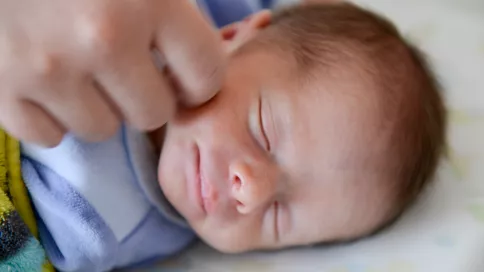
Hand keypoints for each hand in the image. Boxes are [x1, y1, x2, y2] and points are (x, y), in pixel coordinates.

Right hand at [0, 0, 224, 145]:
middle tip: (125, 67)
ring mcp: (48, 67)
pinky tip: (47, 83)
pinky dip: (51, 116)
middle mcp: (103, 39)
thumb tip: (197, 53)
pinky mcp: (2, 88)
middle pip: (153, 113)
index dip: (198, 80)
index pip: (206, 76)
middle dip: (144, 95)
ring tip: (80, 68)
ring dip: (98, 106)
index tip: (181, 74)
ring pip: (102, 129)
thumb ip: (173, 4)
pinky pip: (48, 136)